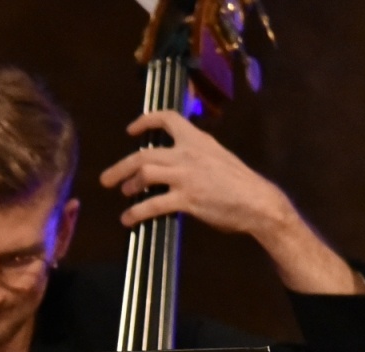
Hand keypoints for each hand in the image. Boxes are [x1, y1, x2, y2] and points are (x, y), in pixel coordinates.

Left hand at [100, 110, 360, 293]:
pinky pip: (151, 205)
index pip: (168, 118)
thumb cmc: (239, 183)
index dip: (145, 121)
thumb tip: (171, 162)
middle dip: (120, 167)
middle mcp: (189, 154)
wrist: (259, 202)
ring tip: (126, 194)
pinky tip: (128, 219)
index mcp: (198, 140)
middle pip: (144, 154)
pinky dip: (135, 213)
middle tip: (106, 179)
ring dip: (129, 186)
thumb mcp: (217, 157)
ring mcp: (186, 176)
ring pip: (144, 174)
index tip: (131, 130)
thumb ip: (194, 155)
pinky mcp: (187, 199)